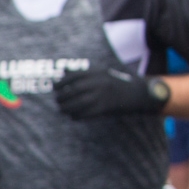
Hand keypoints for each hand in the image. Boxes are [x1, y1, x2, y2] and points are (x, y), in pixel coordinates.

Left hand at [54, 67, 168, 119]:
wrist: (134, 94)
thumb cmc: (112, 83)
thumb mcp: (100, 73)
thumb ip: (83, 72)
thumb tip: (63, 72)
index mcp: (97, 73)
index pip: (74, 76)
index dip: (61, 82)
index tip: (54, 88)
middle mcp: (99, 83)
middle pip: (74, 90)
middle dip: (62, 97)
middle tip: (57, 101)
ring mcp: (102, 96)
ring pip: (79, 103)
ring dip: (67, 108)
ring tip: (62, 109)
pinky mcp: (105, 108)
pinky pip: (87, 113)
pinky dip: (77, 116)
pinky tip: (72, 116)